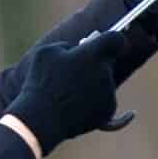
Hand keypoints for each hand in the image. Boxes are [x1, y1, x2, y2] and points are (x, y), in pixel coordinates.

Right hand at [3, 33, 125, 156]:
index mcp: (92, 55)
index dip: (111, 40)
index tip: (103, 45)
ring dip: (92, 84)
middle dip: (95, 64)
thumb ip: (66, 45)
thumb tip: (79, 48)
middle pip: (107, 62)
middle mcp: (105, 72)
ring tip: (69, 93)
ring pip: (105, 82)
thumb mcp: (46, 53)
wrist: (43, 119)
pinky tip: (85, 104)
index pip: (116, 39)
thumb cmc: (42, 82)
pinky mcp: (109, 110)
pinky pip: (105, 100)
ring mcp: (109, 92)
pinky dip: (96, 102)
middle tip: (75, 71)